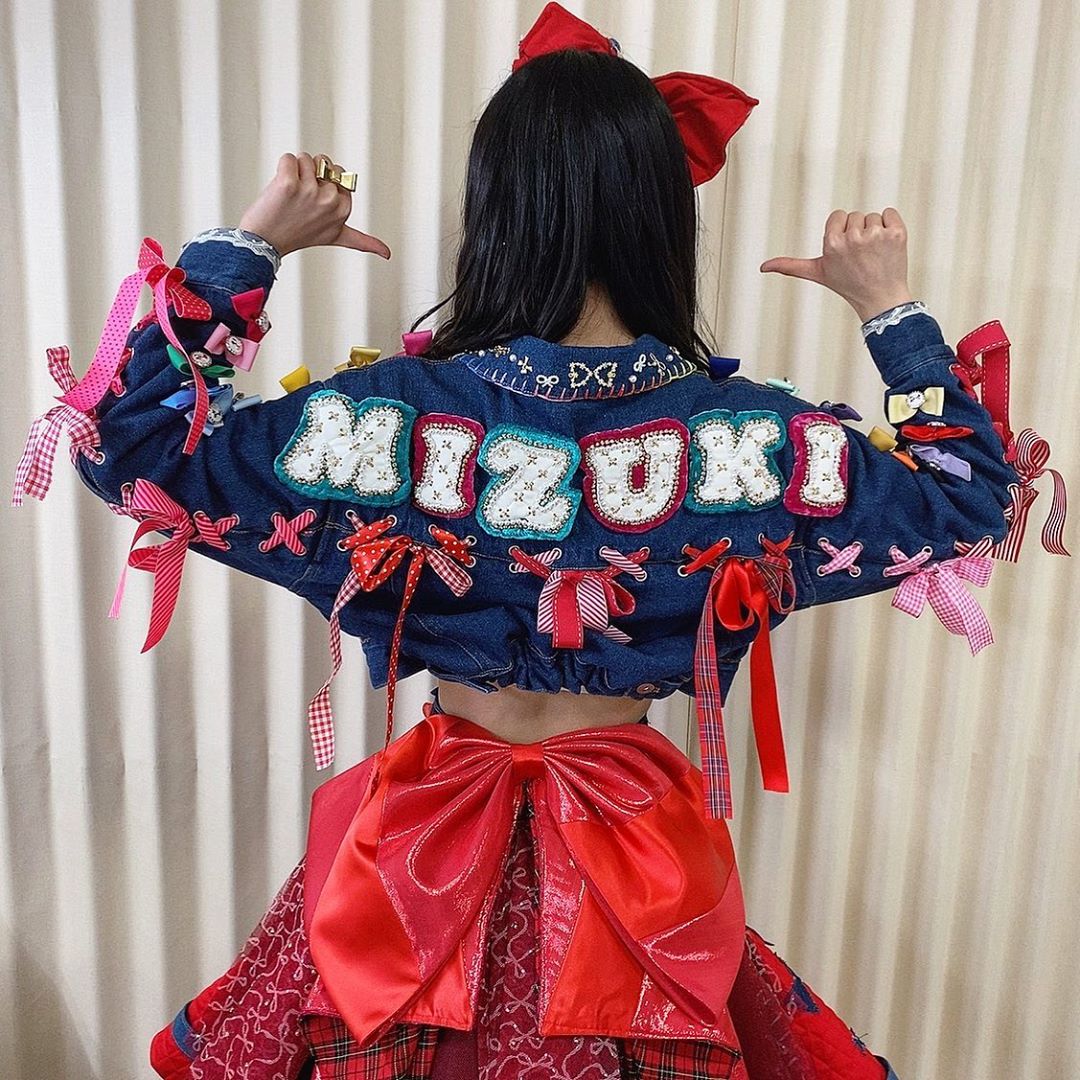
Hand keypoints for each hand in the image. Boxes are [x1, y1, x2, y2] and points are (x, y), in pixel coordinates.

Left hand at [238, 153, 390, 259]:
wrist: (265, 242)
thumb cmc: (297, 236)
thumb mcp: (336, 237)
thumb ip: (362, 241)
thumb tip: (388, 254)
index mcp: (343, 210)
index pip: (338, 176)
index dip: (325, 184)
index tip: (315, 205)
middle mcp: (330, 202)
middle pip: (323, 164)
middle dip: (311, 176)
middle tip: (300, 201)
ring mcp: (310, 193)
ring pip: (306, 159)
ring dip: (294, 172)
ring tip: (289, 197)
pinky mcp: (289, 183)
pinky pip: (288, 158)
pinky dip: (280, 169)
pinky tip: (279, 189)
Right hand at [760, 208, 912, 322]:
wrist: (880, 298)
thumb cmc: (848, 284)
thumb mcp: (817, 273)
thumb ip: (790, 266)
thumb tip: (763, 267)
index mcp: (832, 243)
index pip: (838, 216)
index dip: (842, 232)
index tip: (846, 251)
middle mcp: (853, 238)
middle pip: (855, 216)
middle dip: (858, 232)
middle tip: (861, 256)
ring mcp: (876, 236)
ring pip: (872, 217)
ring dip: (875, 232)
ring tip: (874, 254)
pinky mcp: (896, 233)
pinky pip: (890, 213)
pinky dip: (891, 226)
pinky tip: (888, 246)